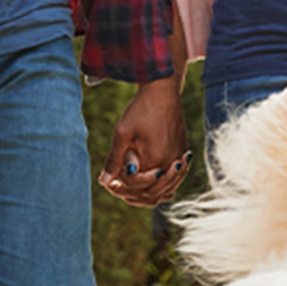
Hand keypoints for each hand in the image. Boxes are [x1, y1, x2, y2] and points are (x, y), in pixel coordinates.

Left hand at [103, 77, 190, 205]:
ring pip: (166, 188)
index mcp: (155, 160)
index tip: (110, 182)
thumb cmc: (141, 109)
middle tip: (117, 187)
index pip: (137, 186)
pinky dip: (161, 183)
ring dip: (148, 191)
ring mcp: (179, 158)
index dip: (121, 186)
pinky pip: (174, 178)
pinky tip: (149, 179)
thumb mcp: (122, 133)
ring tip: (131, 188)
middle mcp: (171, 163)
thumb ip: (114, 160)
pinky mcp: (183, 152)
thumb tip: (104, 182)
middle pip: (152, 193)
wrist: (162, 91)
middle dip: (133, 193)